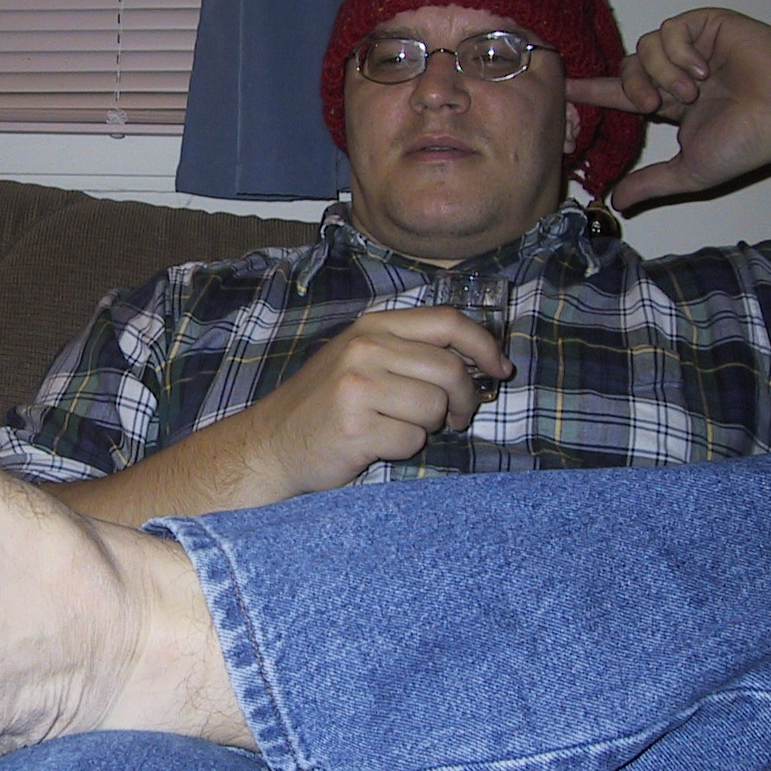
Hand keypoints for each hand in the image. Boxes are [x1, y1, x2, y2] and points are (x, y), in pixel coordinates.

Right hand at [239, 304, 511, 496]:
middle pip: (449, 369)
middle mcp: (364, 349)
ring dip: (428, 426)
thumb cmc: (326, 405)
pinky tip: (377, 444)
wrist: (270, 444)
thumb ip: (411, 351)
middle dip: (463, 400)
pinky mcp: (355, 427)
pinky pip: (412, 440)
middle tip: (452, 418)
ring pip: (434, 407)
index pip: (447, 322)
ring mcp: (357, 387)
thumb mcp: (361, 359)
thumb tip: (483, 359)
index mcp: (371, 327)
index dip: (484, 345)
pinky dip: (403, 449)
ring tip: (399, 428)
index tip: (500, 369)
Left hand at [567, 8, 770, 211]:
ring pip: (645, 47)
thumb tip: (615, 202)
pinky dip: (679, 51)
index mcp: (670, 101)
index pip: (622, 92)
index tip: (565, 90)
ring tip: (689, 92)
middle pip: (629, 67)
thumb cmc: (747, 144)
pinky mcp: (710, 25)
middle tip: (654, 106)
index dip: (594, 91)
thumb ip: (649, 183)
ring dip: (660, 72)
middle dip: (633, 88)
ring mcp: (695, 46)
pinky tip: (701, 70)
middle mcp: (678, 71)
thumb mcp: (687, 171)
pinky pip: (671, 28)